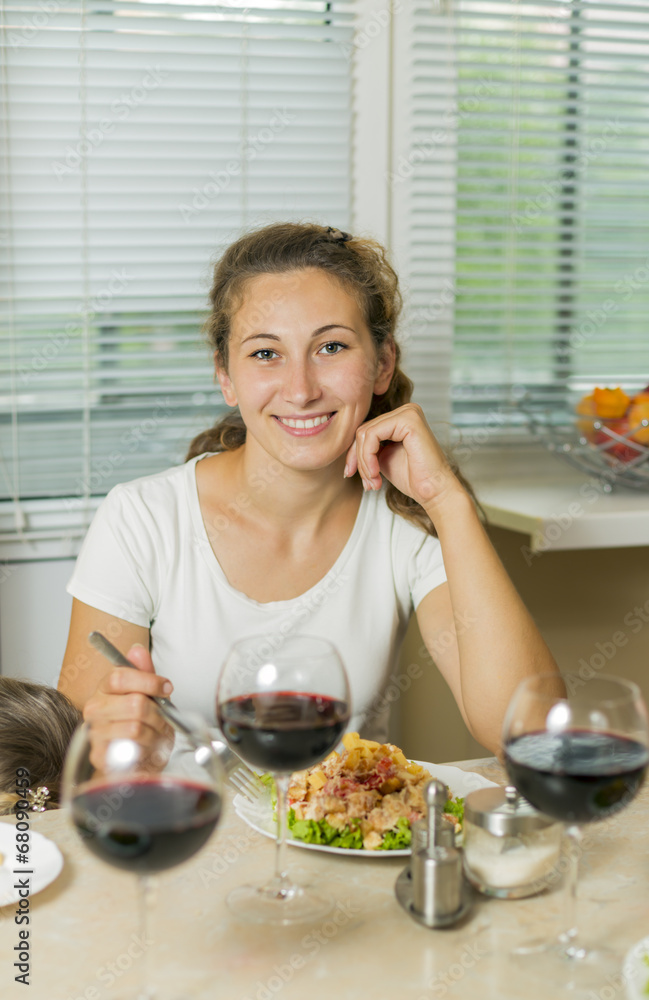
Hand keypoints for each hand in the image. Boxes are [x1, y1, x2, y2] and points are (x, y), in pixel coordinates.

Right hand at [83, 644, 174, 768]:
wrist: (134, 759)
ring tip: (155, 734)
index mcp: (103, 689)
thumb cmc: (140, 723)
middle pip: (135, 704)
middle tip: (162, 719)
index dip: (149, 681)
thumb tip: (137, 650)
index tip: (166, 688)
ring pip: (136, 727)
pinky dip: (147, 749)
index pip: (120, 677)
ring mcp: (94, 733)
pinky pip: (133, 749)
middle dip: (157, 713)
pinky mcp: (99, 756)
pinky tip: (146, 748)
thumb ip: (143, 672)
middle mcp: (94, 709)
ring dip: (155, 732)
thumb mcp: (147, 694)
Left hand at [344, 403, 462, 508]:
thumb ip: (368, 447)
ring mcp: (408, 412)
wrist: (434, 491)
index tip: (352, 474)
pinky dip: (368, 457)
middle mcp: (406, 410)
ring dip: (363, 462)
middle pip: (363, 430)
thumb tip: (346, 446)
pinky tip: (375, 473)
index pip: (365, 430)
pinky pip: (372, 435)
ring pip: (365, 433)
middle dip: (358, 459)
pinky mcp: (408, 419)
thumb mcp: (382, 457)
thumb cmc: (413, 478)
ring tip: (372, 481)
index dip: (354, 454)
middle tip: (367, 482)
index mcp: (400, 418)